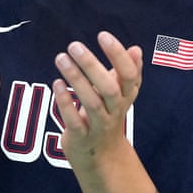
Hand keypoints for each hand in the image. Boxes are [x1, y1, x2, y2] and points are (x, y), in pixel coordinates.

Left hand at [52, 31, 142, 168]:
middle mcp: (116, 110)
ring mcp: (99, 125)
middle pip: (109, 88)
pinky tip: (56, 83)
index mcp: (126, 96)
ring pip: (91, 103)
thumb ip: (127, 72)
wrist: (101, 156)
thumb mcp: (121, 94)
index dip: (118, 55)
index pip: (129, 75)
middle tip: (74, 46)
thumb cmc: (108, 115)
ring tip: (61, 58)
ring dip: (75, 79)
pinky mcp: (81, 137)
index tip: (103, 35)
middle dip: (92, 66)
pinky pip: (74, 120)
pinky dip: (64, 102)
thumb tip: (136, 49)